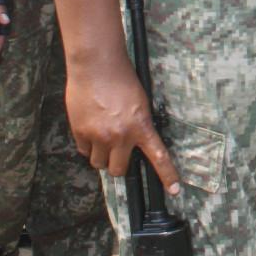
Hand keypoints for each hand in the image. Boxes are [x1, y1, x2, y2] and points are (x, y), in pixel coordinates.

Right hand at [65, 57, 180, 193]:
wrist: (96, 65)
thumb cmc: (121, 78)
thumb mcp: (140, 102)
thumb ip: (137, 124)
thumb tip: (133, 142)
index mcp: (141, 126)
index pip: (158, 156)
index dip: (167, 176)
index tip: (174, 190)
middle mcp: (120, 135)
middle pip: (118, 170)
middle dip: (118, 165)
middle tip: (118, 153)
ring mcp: (98, 135)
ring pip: (98, 163)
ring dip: (101, 155)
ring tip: (102, 138)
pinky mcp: (80, 131)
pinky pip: (84, 150)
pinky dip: (87, 145)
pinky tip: (90, 128)